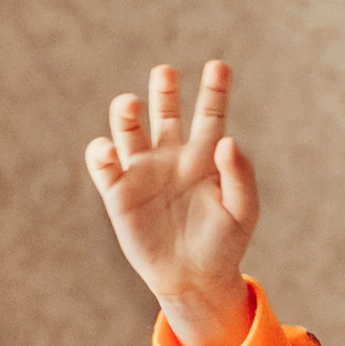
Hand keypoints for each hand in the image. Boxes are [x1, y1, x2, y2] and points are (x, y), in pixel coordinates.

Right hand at [84, 60, 258, 345]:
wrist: (194, 279)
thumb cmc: (224, 244)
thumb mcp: (243, 212)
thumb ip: (239, 176)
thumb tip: (228, 140)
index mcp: (205, 157)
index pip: (210, 114)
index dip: (213, 89)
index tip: (218, 66)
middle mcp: (172, 157)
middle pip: (165, 111)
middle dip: (164, 89)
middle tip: (165, 72)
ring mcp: (143, 172)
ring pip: (129, 130)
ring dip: (125, 113)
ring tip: (130, 104)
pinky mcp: (118, 193)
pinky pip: (104, 165)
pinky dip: (101, 153)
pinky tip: (109, 150)